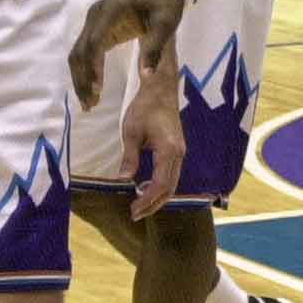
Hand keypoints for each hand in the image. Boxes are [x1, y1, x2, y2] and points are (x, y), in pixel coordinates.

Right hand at [69, 0, 182, 109]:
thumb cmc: (165, 2)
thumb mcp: (166, 23)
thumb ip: (155, 48)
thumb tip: (147, 77)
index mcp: (110, 10)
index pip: (94, 42)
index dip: (93, 66)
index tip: (97, 89)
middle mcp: (95, 15)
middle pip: (80, 51)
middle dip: (82, 79)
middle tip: (91, 105)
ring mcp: (93, 21)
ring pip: (78, 54)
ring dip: (80, 78)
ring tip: (89, 103)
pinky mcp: (97, 28)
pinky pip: (85, 52)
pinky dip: (85, 70)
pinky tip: (92, 88)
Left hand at [119, 74, 184, 221]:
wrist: (161, 88)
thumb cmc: (144, 107)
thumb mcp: (131, 132)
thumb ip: (129, 157)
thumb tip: (123, 180)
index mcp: (168, 150)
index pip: (159, 184)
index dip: (147, 201)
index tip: (133, 210)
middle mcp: (178, 153)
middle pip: (170, 188)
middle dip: (153, 204)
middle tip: (135, 214)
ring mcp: (180, 151)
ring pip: (173, 182)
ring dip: (158, 197)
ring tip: (141, 206)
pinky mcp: (177, 149)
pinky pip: (172, 174)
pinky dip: (161, 187)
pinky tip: (148, 189)